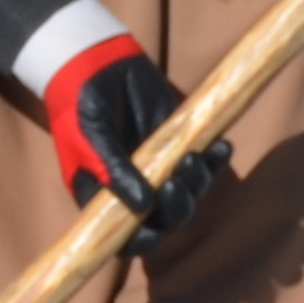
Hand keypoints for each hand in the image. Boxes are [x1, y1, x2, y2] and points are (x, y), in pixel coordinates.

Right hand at [43, 37, 227, 226]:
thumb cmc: (80, 106)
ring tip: (194, 156)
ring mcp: (159, 167)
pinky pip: (204, 161)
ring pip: (188, 192)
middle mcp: (134, 188)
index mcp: (105, 198)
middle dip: (176, 207)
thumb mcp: (90, 141)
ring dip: (196, 182)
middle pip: (165, 218)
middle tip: (176, 182)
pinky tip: (223, 147)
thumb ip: (114, 173)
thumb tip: (143, 207)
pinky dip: (216, 159)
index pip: (127, 237)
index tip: (154, 226)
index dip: (142, 239)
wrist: (95, 62)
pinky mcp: (179, 142)